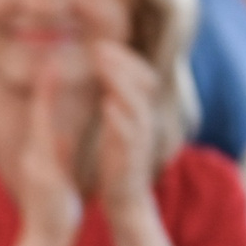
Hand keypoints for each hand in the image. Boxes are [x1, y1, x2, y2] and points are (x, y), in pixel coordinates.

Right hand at [3, 56, 84, 245]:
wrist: (47, 241)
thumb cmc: (54, 212)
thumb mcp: (58, 177)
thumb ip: (59, 154)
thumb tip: (62, 135)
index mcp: (39, 155)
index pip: (43, 117)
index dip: (48, 91)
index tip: (53, 64)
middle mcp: (33, 154)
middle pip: (38, 112)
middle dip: (44, 82)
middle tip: (49, 53)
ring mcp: (35, 161)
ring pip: (40, 120)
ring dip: (45, 92)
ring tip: (50, 65)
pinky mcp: (41, 170)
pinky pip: (47, 138)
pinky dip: (49, 118)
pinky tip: (53, 105)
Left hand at [89, 40, 159, 219]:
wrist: (127, 201)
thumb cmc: (119, 163)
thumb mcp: (120, 129)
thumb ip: (118, 106)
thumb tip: (110, 83)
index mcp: (140, 115)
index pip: (139, 77)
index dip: (124, 59)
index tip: (103, 44)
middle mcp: (144, 122)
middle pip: (140, 83)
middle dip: (120, 63)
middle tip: (100, 46)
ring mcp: (140, 139)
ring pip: (135, 103)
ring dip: (119, 82)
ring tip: (102, 64)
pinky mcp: (131, 157)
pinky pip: (128, 134)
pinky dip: (119, 118)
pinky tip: (107, 104)